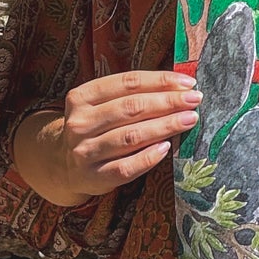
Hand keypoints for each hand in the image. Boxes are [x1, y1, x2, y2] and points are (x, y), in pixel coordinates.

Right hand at [13, 69, 200, 205]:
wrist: (64, 165)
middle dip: (168, 102)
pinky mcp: (93, 177)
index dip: (161, 80)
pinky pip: (126, 167)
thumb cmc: (96, 128)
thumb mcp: (103, 105)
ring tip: (189, 119)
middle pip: (131, 107)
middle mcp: (80, 123)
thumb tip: (180, 85)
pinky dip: (148, 157)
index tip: (188, 83)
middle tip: (195, 100)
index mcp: (82, 97)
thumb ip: (132, 94)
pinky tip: (166, 147)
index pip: (127, 82)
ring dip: (165, 126)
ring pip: (131, 136)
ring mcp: (84, 151)